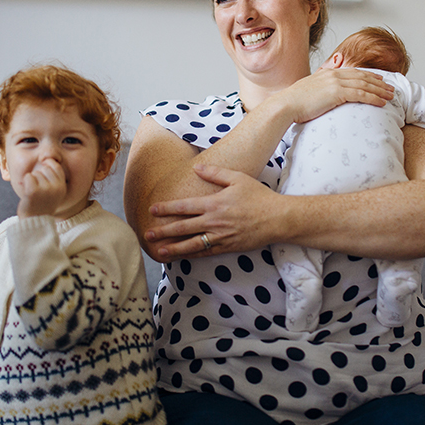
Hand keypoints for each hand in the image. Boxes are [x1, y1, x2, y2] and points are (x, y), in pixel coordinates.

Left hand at [16, 158, 66, 217]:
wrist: (34, 221)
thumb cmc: (42, 205)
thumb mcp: (54, 192)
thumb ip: (53, 178)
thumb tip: (46, 157)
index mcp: (62, 187)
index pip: (56, 166)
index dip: (48, 165)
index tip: (43, 172)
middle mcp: (56, 187)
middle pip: (44, 168)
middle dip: (38, 175)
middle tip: (38, 189)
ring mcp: (45, 189)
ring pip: (35, 173)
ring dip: (31, 181)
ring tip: (33, 194)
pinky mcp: (33, 191)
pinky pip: (27, 177)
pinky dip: (24, 183)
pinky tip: (28, 193)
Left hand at [146, 164, 281, 260]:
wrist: (277, 218)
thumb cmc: (258, 196)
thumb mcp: (238, 178)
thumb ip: (215, 173)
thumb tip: (196, 168)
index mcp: (215, 203)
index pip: (184, 207)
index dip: (167, 208)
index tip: (152, 210)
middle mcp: (215, 222)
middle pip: (183, 227)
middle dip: (163, 231)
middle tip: (147, 234)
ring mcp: (221, 236)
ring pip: (192, 244)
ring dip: (174, 247)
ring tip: (159, 250)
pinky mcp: (228, 247)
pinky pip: (206, 252)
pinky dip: (192, 255)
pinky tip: (182, 256)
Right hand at [274, 67, 394, 124]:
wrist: (286, 105)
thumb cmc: (294, 103)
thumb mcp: (309, 91)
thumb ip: (320, 90)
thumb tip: (324, 97)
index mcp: (327, 73)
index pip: (353, 72)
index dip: (369, 75)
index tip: (379, 80)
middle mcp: (334, 74)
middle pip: (362, 77)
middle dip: (379, 82)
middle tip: (391, 88)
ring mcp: (336, 82)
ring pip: (365, 85)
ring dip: (380, 90)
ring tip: (390, 96)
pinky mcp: (337, 93)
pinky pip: (361, 94)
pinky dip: (373, 98)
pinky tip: (381, 103)